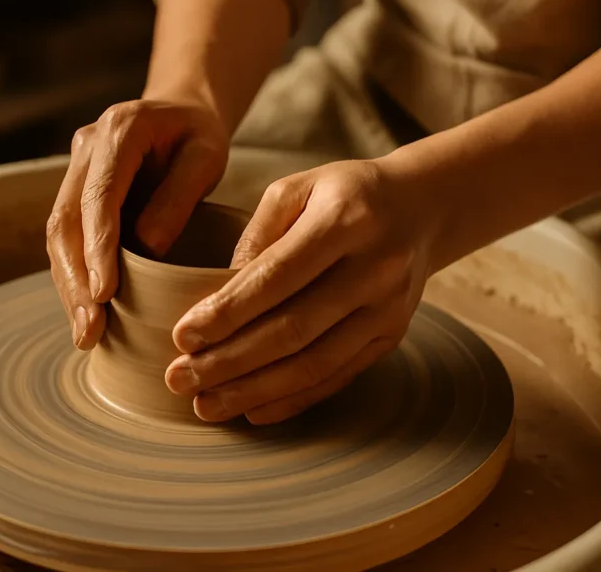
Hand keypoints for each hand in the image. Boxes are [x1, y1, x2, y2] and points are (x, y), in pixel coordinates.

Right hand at [46, 98, 228, 349]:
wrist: (180, 111)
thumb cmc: (198, 135)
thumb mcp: (206, 156)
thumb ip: (179, 196)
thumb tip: (149, 249)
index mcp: (120, 130)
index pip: (99, 196)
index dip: (98, 248)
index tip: (104, 294)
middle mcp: (86, 147)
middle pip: (66, 220)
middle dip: (74, 279)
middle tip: (90, 329)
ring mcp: (75, 169)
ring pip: (58, 235)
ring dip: (68, 286)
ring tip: (86, 333)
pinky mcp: (75, 192)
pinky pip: (68, 238)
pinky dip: (74, 277)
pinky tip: (86, 313)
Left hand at [164, 157, 438, 423]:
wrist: (422, 208)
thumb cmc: (344, 194)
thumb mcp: (297, 188)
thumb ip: (256, 235)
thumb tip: (220, 293)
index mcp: (345, 220)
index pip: (276, 276)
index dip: (227, 311)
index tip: (182, 336)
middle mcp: (374, 268)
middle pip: (293, 329)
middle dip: (229, 361)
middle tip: (179, 379)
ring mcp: (388, 309)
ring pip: (314, 364)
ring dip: (254, 391)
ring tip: (206, 405)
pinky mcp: (391, 337)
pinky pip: (337, 377)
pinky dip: (292, 400)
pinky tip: (252, 411)